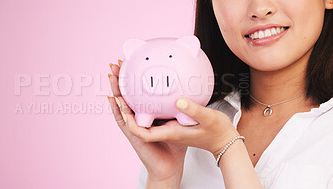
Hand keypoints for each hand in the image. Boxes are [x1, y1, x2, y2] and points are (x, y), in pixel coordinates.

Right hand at [107, 60, 186, 184]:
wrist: (171, 166)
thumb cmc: (176, 145)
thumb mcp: (181, 120)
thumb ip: (184, 106)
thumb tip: (190, 89)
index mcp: (148, 114)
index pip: (139, 93)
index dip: (133, 80)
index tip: (131, 63)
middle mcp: (138, 118)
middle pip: (126, 96)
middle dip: (120, 80)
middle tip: (116, 64)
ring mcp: (134, 126)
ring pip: (121, 106)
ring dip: (116, 91)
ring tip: (112, 77)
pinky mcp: (134, 136)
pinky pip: (125, 121)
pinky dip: (119, 110)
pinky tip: (115, 100)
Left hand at [115, 85, 238, 157]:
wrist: (223, 142)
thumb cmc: (217, 133)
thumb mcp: (208, 120)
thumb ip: (193, 110)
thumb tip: (178, 100)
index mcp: (167, 132)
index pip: (138, 127)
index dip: (124, 114)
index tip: (115, 96)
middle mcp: (163, 129)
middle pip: (135, 114)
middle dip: (123, 94)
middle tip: (115, 72)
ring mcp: (166, 124)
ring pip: (143, 109)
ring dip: (132, 92)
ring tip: (125, 73)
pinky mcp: (171, 119)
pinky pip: (154, 107)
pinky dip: (147, 95)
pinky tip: (148, 82)